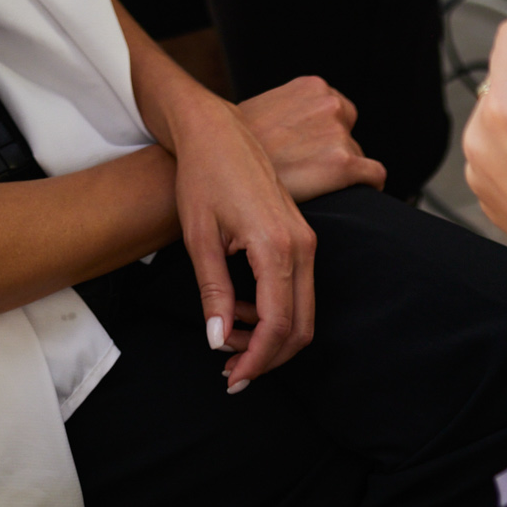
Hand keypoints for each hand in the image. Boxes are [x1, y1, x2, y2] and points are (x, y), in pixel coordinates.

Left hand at [164, 82, 317, 389]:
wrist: (214, 129)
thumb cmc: (202, 175)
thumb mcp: (200, 238)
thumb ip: (214, 293)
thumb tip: (219, 341)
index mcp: (277, 245)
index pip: (278, 324)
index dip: (257, 359)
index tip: (233, 377)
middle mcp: (302, 244)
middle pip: (300, 326)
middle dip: (267, 355)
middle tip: (231, 369)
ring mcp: (306, 238)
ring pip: (303, 310)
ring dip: (269, 334)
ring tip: (227, 336)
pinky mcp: (301, 235)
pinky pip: (298, 288)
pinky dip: (273, 310)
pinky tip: (238, 308)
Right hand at [235, 77, 387, 201]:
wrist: (225, 162)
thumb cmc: (240, 142)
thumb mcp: (268, 107)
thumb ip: (294, 111)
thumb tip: (301, 128)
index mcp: (314, 87)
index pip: (338, 112)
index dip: (324, 136)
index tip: (311, 152)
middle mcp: (331, 104)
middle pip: (348, 136)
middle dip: (333, 153)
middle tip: (306, 171)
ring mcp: (338, 132)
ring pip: (357, 158)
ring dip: (338, 172)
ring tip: (309, 183)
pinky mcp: (344, 163)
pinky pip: (374, 176)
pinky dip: (367, 184)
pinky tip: (346, 193)